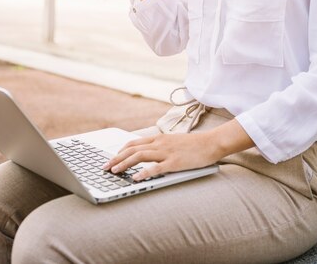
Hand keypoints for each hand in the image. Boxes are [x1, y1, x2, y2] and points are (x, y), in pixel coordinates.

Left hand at [102, 132, 216, 180]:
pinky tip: (135, 178)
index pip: (134, 143)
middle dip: (116, 158)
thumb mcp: (174, 142)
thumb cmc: (194, 144)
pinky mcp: (174, 162)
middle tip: (105, 168)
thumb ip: (161, 146)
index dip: (120, 151)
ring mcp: (167, 152)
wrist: (211, 143)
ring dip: (124, 164)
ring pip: (140, 156)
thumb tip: (149, 153)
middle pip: (132, 149)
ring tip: (114, 172)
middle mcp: (160, 143)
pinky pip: (156, 168)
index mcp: (159, 138)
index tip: (111, 159)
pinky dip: (143, 172)